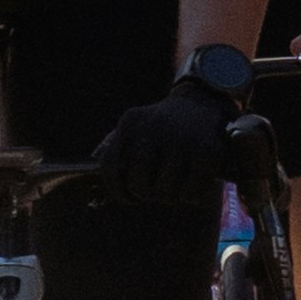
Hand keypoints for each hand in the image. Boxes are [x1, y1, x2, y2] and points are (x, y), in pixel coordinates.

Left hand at [95, 65, 239, 232]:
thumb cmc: (165, 125)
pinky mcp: (207, 150)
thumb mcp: (137, 125)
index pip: (111, 168)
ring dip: (170, 197)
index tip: (128, 197)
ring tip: (175, 187)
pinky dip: (191, 196)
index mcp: (131, 122)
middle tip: (156, 190)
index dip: (117, 191)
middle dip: (147, 195)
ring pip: (164, 192)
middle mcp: (153, 127)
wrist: (206, 102)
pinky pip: (190, 191)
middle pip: (138, 185)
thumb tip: (94, 159)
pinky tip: (193, 185)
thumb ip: (114, 144)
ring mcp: (181, 138)